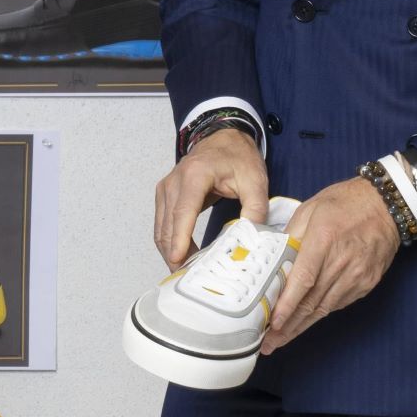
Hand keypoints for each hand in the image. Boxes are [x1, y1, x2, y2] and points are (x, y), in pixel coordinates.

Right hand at [153, 128, 270, 267]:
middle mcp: (174, 182)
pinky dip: (169, 242)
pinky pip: (162, 225)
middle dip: (175, 253)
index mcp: (195, 175)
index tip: (177, 259)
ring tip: (186, 273)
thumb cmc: (238, 157)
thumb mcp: (255, 180)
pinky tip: (182, 257)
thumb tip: (252, 239)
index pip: (183, 211)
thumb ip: (256, 209)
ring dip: (170, 251)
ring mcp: (165, 189)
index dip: (179, 237)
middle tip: (189, 278)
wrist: (224, 137)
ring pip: (160, 229)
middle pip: (167, 225)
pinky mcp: (164, 196)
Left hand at [261, 176, 400, 352]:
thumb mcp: (310, 209)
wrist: (387, 205)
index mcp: (324, 240)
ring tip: (282, 339)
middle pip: (312, 301)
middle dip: (288, 326)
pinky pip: (339, 303)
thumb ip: (291, 236)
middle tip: (269, 344)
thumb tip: (273, 260)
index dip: (287, 306)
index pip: (303, 280)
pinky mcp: (367, 283)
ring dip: (302, 325)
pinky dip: (320, 313)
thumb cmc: (345, 203)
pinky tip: (305, 321)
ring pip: (325, 308)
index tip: (272, 324)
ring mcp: (358, 275)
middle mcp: (342, 262)